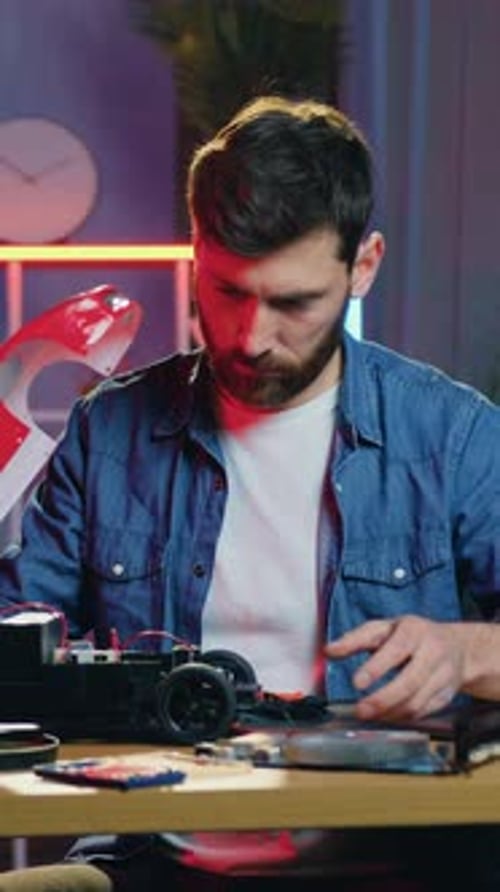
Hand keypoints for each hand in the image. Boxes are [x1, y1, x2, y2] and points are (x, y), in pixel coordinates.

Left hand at [325, 615, 465, 719]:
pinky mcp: (447, 695)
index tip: (356, 683)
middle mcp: (433, 652)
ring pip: (417, 701)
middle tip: (360, 710)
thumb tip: (329, 651)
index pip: (396, 650)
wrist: (459, 647)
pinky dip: (402, 718)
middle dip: (382, 699)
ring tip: (369, 715)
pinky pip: (423, 712)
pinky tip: (386, 717)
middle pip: (409, 681)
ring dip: (390, 712)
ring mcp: (443, 675)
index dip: (376, 668)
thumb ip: (356, 639)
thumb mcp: (385, 628)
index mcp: (414, 631)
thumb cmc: (412, 635)